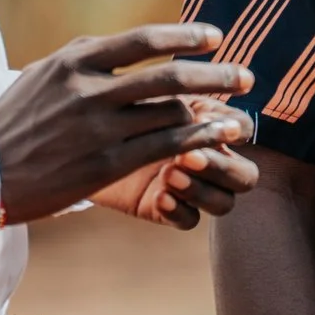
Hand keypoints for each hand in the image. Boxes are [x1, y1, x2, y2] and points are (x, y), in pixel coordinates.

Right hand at [0, 23, 253, 224]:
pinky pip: (162, 148)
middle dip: (216, 75)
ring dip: (212, 115)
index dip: (186, 36)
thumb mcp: (43, 74)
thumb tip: (132, 45)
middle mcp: (90, 92)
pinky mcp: (104, 165)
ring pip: (170, 114)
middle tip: (247, 77)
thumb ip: (87, 58)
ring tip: (238, 117)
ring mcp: (98, 130)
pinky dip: (196, 141)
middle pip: (169, 76)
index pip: (143, 39)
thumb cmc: (15, 119)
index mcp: (75, 62)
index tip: (216, 36)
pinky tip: (217, 139)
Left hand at [92, 97, 260, 228]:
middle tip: (188, 155)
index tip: (205, 120)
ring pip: (224, 202)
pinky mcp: (165, 207)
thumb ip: (171, 101)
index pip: (242, 130)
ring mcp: (189, 185)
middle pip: (245, 175)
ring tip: (170, 175)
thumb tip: (199, 113)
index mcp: (207, 122)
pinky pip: (190, 220)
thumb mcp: (140, 94)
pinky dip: (180, 210)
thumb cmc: (110, 102)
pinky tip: (160, 198)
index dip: (234, 129)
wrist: (69, 136)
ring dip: (203, 190)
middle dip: (222, 167)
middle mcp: (207, 156)